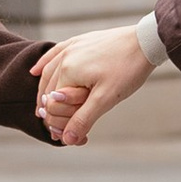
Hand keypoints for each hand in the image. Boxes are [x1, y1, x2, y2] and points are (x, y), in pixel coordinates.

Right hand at [34, 25, 154, 143]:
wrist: (145, 42)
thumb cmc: (127, 70)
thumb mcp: (106, 99)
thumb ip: (83, 119)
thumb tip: (67, 140)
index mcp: (68, 71)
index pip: (52, 104)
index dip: (59, 123)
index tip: (68, 138)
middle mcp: (64, 58)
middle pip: (48, 90)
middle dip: (52, 110)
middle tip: (59, 130)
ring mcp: (71, 47)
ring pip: (48, 73)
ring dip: (45, 92)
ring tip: (46, 109)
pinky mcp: (78, 41)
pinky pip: (54, 53)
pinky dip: (43, 65)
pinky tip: (35, 72)